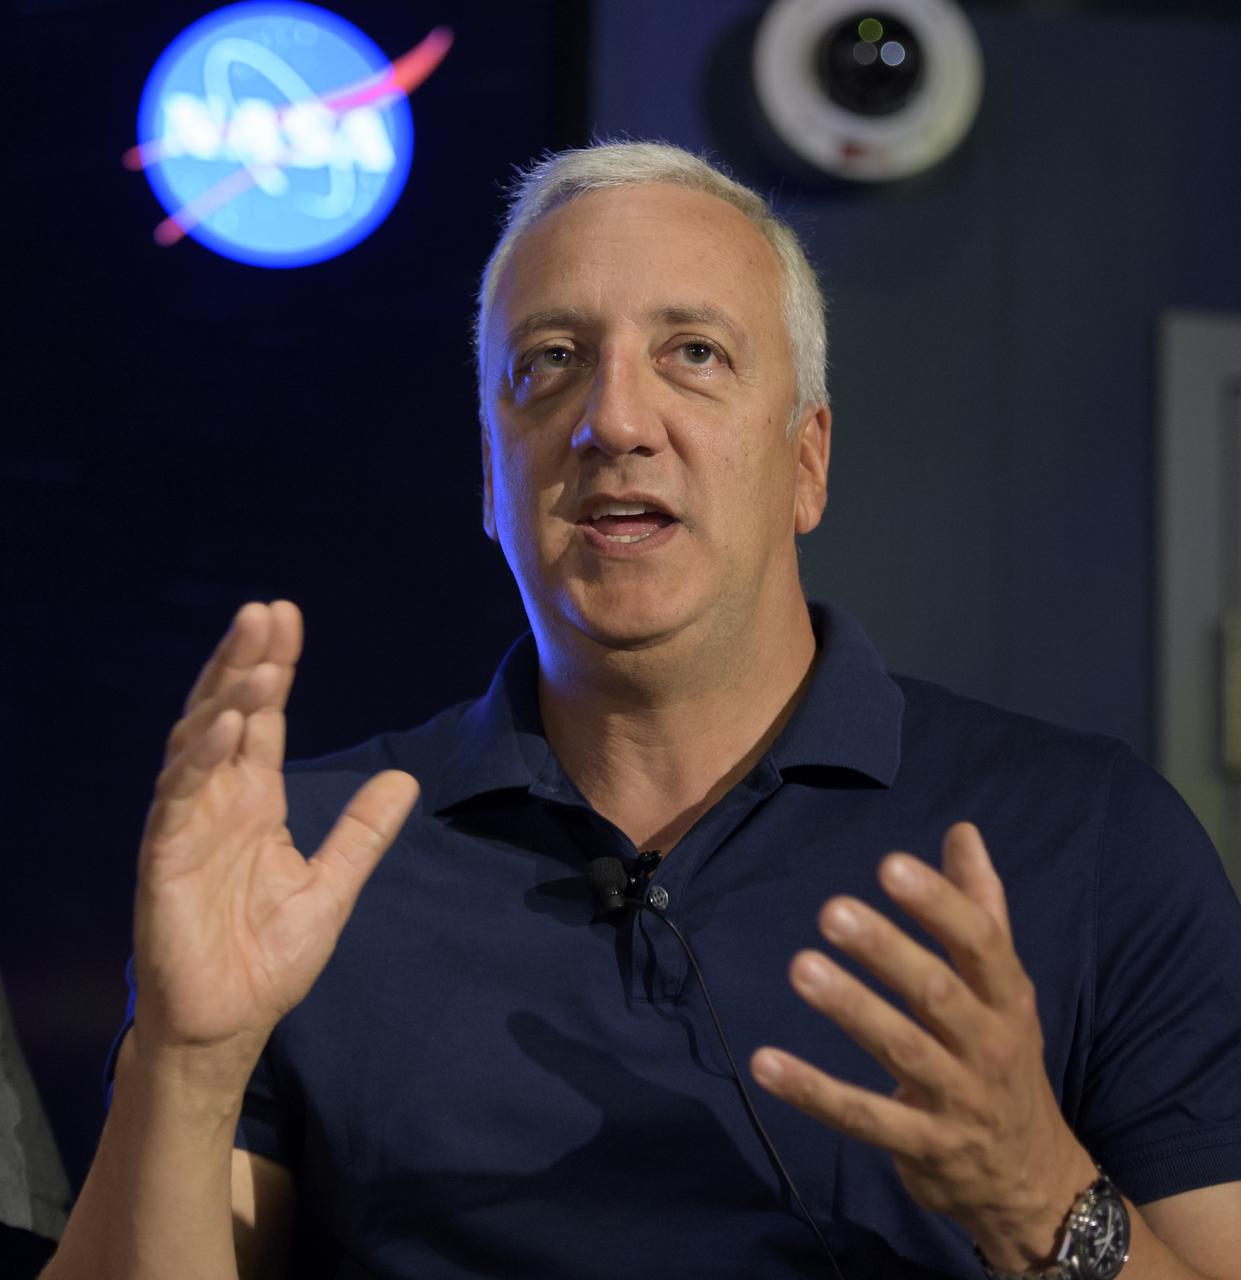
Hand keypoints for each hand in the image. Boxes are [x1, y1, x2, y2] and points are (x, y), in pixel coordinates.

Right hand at [132, 602, 418, 1073]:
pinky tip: (225, 725)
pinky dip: (198, 760)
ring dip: (225, 699)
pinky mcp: (165, 859)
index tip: (288, 618)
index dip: (273, 667)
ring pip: (198, 744)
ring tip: (259, 659)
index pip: (262, 719)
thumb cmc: (268, 957)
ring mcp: (187, 825)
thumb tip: (405, 780)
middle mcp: (217, 802)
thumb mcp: (332, 886)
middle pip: (226, 714)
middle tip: (265, 612)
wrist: (228, 1023)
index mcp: (254, 801)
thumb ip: (362, 833)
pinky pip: (177, 799)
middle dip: (244, 662)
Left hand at [751, 823, 1096, 1269]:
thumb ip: (980, 907)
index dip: (938, 904)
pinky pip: (863, 1118)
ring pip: (901, 1052)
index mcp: (1008, 998)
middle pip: (937, 994)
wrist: (1030, 1179)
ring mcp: (956, 1101)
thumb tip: (962, 831)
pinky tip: (764, 1062)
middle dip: (887, 951)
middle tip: (831, 910)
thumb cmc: (1001, 1056)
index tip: (890, 866)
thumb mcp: (1004, 986)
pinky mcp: (921, 1147)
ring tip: (801, 967)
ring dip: (851, 1009)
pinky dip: (813, 1092)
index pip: (979, 943)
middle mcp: (988, 1046)